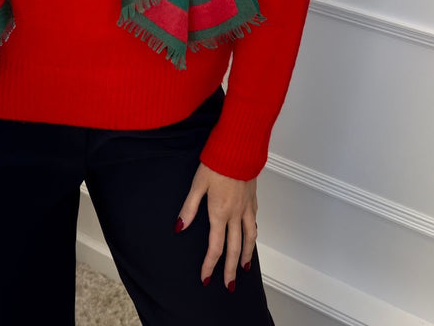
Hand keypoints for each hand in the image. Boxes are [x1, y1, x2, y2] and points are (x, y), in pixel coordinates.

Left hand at [176, 163, 257, 288]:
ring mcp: (247, 207)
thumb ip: (189, 208)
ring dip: (247, 255)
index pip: (215, 247)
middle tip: (229, 285)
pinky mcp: (252, 198)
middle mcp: (236, 214)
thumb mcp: (197, 184)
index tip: (206, 278)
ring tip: (245, 267)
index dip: (210, 264)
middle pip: (235, 248)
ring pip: (249, 237)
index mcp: (220, 213)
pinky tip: (251, 235)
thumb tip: (179, 227)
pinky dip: (253, 234)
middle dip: (231, 269)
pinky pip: (254, 222)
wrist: (238, 149)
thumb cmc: (216, 163)